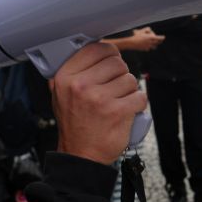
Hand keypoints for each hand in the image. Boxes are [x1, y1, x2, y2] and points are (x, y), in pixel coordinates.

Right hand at [49, 42, 146, 164]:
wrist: (81, 154)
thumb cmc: (75, 123)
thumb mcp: (61, 93)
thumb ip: (73, 71)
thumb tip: (91, 47)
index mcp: (66, 77)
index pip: (97, 48)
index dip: (110, 54)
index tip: (111, 62)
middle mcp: (81, 85)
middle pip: (117, 63)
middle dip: (121, 74)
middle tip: (115, 88)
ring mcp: (99, 99)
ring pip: (130, 79)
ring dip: (129, 90)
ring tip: (118, 101)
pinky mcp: (117, 112)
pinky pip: (140, 96)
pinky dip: (138, 103)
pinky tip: (128, 110)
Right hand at [129, 27, 164, 50]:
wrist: (131, 42)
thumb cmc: (136, 35)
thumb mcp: (142, 30)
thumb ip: (148, 29)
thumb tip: (150, 31)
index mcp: (151, 38)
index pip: (159, 38)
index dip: (162, 37)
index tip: (164, 37)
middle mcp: (151, 43)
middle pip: (157, 43)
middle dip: (159, 41)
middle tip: (161, 40)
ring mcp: (148, 47)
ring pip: (154, 47)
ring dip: (155, 45)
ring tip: (155, 44)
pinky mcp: (145, 49)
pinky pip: (149, 49)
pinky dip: (149, 47)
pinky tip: (148, 46)